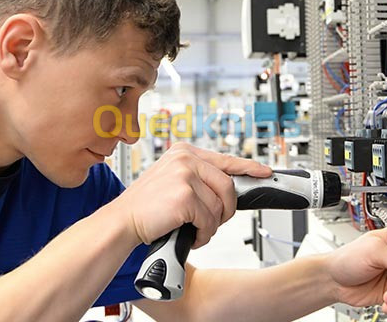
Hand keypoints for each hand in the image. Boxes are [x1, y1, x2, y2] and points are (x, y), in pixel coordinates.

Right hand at [114, 142, 271, 247]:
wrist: (122, 222)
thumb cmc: (147, 207)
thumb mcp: (172, 181)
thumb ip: (197, 178)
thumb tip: (227, 187)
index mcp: (184, 152)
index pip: (225, 159)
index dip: (248, 167)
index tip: (264, 172)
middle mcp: (185, 158)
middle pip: (228, 186)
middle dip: (225, 211)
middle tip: (212, 222)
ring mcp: (185, 175)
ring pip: (219, 207)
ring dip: (211, 226)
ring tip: (193, 229)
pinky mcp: (185, 196)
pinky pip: (209, 220)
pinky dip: (203, 234)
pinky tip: (189, 234)